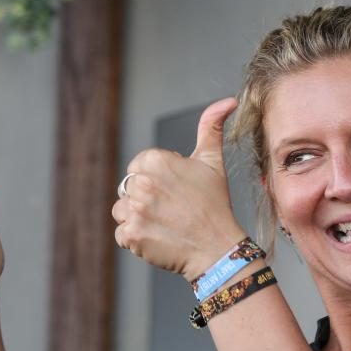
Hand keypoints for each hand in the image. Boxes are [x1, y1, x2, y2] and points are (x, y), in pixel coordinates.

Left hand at [112, 97, 245, 280]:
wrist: (218, 248)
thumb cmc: (215, 205)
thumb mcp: (212, 162)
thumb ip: (211, 127)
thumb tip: (228, 101)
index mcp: (157, 160)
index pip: (138, 167)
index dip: (157, 180)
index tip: (176, 192)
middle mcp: (143, 182)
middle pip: (128, 188)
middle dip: (146, 199)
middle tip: (173, 210)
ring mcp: (135, 209)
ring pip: (122, 210)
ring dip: (138, 219)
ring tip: (166, 224)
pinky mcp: (131, 234)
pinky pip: (122, 235)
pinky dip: (137, 240)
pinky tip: (160, 238)